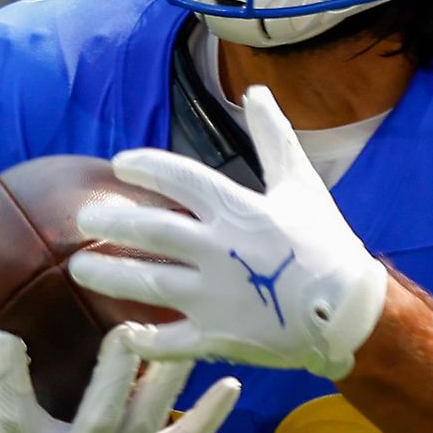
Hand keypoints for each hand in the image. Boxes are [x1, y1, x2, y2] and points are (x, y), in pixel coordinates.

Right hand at [0, 330, 238, 432]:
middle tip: (129, 332)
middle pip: (99, 415)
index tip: (10, 339)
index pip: (12, 410)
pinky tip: (232, 383)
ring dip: (171, 382)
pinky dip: (210, 417)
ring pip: (149, 421)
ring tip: (189, 342)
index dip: (8, 376)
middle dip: (114, 375)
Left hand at [67, 85, 387, 379]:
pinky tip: (120, 332)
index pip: (180, 179)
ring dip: (108, 276)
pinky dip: (142, 340)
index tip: (120, 164)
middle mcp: (219, 251)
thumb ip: (274, 138)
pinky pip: (169, 341)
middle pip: (151, 232)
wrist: (352, 312)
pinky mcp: (218, 338)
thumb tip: (256, 91)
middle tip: (84, 221)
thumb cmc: (328, 244)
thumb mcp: (302, 185)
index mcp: (239, 210)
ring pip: (148, 284)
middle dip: (112, 224)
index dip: (146, 167)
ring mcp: (215, 297)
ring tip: (80, 270)